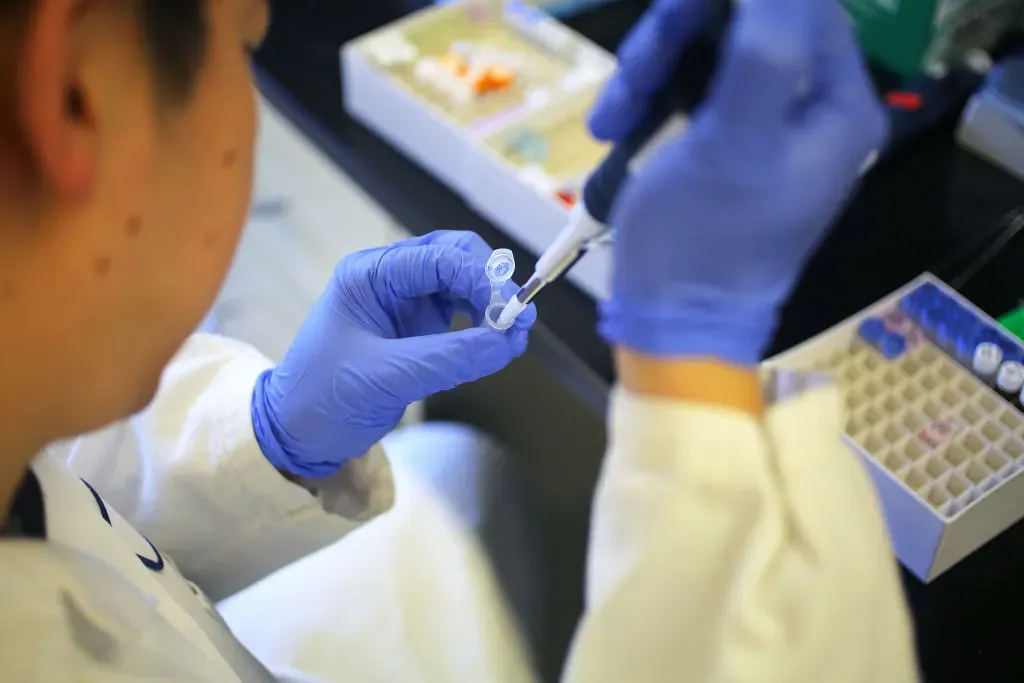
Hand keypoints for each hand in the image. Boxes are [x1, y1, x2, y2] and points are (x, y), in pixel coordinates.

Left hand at [251, 231, 536, 477]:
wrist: (297, 432)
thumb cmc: (323, 397)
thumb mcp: (387, 376)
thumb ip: (450, 358)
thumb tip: (507, 343)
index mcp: (369, 274)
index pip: (437, 257)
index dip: (479, 277)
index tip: (507, 308)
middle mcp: (388, 278)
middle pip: (454, 258)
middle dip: (489, 281)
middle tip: (517, 315)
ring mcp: (404, 302)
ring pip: (462, 284)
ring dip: (490, 302)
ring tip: (514, 332)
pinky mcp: (416, 329)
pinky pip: (460, 314)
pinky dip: (482, 325)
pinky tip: (497, 342)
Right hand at [589, 0, 886, 363]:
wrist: (671, 325)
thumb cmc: (703, 240)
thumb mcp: (733, 141)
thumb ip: (763, 48)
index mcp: (836, 104)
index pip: (799, 7)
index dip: (733, 0)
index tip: (674, 15)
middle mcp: (809, 106)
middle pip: (746, 21)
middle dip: (676, 40)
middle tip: (629, 83)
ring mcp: (763, 123)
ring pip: (706, 50)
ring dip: (650, 71)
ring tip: (611, 122)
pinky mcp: (723, 141)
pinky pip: (686, 86)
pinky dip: (646, 98)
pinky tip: (614, 130)